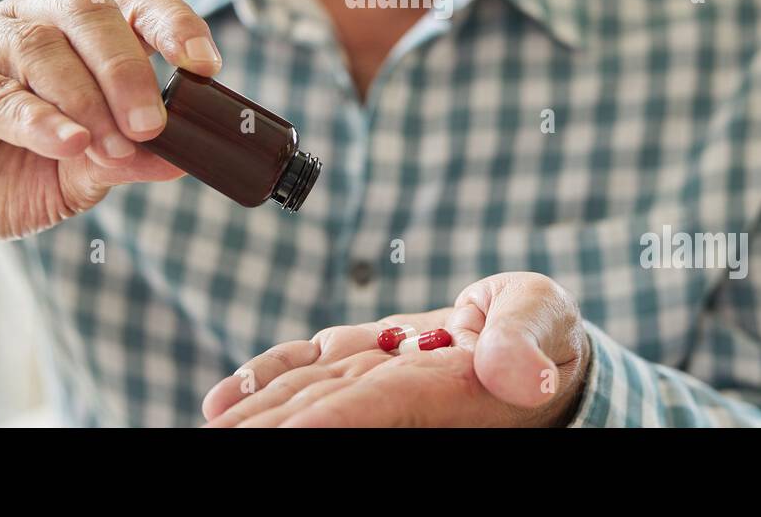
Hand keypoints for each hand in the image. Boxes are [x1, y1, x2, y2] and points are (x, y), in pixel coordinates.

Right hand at [0, 0, 221, 299]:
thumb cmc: (9, 172)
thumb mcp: (81, 176)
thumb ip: (127, 162)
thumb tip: (183, 160)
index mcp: (83, 37)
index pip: (138, 2)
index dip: (175, 24)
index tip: (204, 66)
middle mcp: (36, 23)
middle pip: (91, 15)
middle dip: (129, 71)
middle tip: (152, 126)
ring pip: (42, 47)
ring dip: (84, 99)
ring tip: (108, 146)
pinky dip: (34, 118)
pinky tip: (64, 141)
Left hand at [202, 272, 591, 426]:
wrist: (537, 343)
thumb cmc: (546, 333)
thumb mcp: (545, 322)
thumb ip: (524, 340)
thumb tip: (517, 374)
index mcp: (447, 387)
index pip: (377, 403)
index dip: (329, 420)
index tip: (282, 436)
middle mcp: (404, 393)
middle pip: (328, 409)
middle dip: (277, 426)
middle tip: (222, 438)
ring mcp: (379, 381)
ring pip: (309, 393)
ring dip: (260, 411)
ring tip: (214, 426)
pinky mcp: (364, 363)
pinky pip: (310, 372)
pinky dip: (267, 378)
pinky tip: (224, 398)